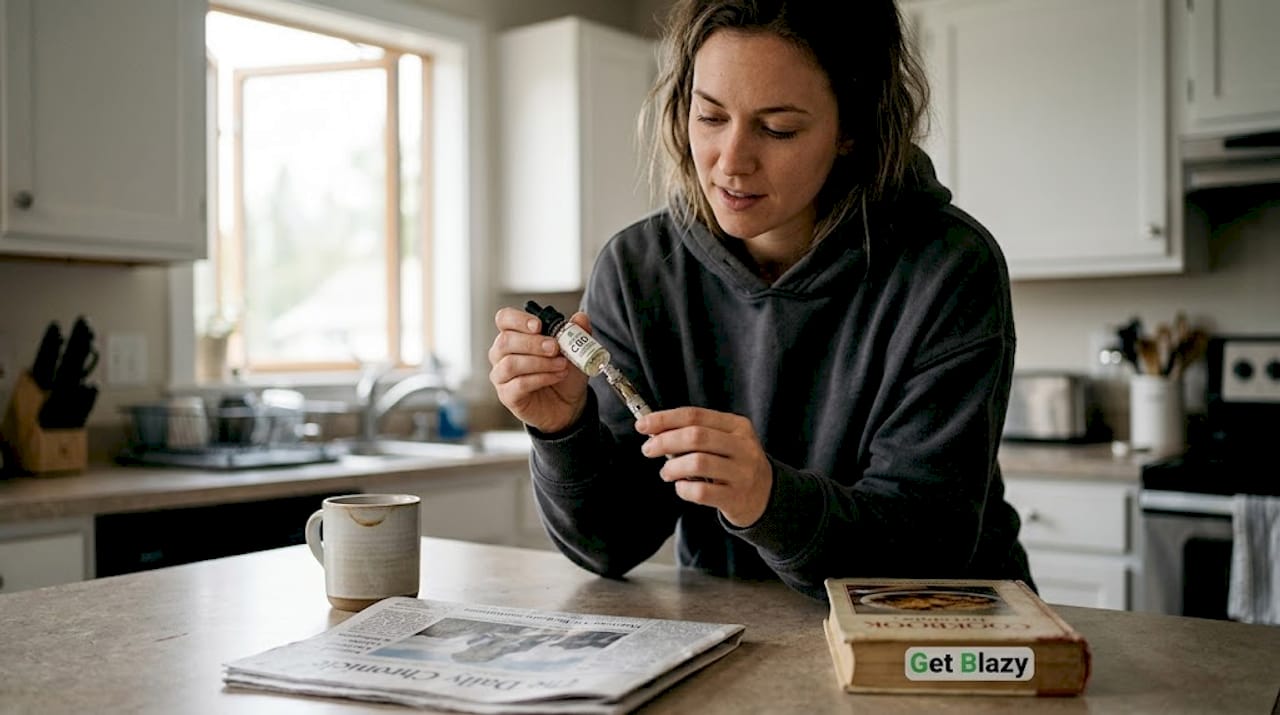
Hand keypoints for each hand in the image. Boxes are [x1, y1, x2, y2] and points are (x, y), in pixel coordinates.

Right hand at [488, 306, 590, 433]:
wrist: (568, 403)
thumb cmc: (563, 372)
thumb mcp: (575, 350)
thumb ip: (577, 332)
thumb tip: (580, 317)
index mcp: (514, 335)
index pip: (504, 319)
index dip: (518, 319)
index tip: (538, 325)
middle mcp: (502, 354)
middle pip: (505, 341)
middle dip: (533, 343)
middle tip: (555, 347)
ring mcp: (502, 376)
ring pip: (511, 363)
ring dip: (540, 362)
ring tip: (561, 365)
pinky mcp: (507, 395)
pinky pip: (518, 384)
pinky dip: (541, 379)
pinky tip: (556, 377)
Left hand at [636, 407, 771, 526]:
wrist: (766, 497)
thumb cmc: (735, 465)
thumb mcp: (726, 441)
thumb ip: (697, 433)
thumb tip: (656, 431)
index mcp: (737, 426)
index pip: (695, 415)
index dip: (665, 419)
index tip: (643, 425)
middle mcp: (743, 447)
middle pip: (695, 436)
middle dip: (664, 441)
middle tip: (648, 450)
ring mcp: (742, 473)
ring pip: (697, 463)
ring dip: (673, 467)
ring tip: (667, 472)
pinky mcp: (736, 498)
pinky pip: (700, 492)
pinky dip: (683, 489)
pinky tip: (682, 487)